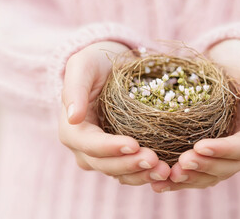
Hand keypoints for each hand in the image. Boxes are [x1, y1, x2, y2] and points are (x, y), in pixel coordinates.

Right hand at [59, 41, 169, 184]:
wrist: (112, 68)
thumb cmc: (95, 64)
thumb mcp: (83, 66)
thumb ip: (74, 89)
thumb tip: (73, 118)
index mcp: (72, 130)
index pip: (90, 144)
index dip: (111, 148)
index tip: (134, 144)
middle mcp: (85, 149)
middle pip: (105, 164)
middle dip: (130, 165)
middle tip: (155, 160)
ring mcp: (103, 156)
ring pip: (120, 173)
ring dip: (142, 175)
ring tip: (165, 170)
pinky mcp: (121, 156)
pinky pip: (132, 171)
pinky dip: (147, 173)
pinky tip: (167, 170)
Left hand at [150, 39, 239, 191]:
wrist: (230, 64)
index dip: (222, 151)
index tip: (199, 146)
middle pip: (226, 167)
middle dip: (203, 167)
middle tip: (179, 164)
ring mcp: (230, 156)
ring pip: (210, 175)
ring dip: (190, 179)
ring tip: (167, 177)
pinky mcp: (212, 156)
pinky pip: (198, 173)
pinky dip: (181, 180)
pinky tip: (160, 183)